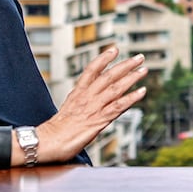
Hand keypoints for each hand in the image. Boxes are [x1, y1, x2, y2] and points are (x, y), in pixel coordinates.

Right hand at [32, 47, 147, 163]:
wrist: (49, 141)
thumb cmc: (57, 129)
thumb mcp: (68, 108)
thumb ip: (81, 100)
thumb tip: (89, 96)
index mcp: (78, 92)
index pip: (92, 69)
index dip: (104, 58)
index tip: (114, 49)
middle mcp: (87, 97)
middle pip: (108, 76)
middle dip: (125, 65)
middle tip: (139, 58)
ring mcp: (94, 107)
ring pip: (116, 88)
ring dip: (132, 78)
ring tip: (143, 70)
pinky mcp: (100, 120)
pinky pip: (119, 106)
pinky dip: (131, 98)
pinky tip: (141, 92)